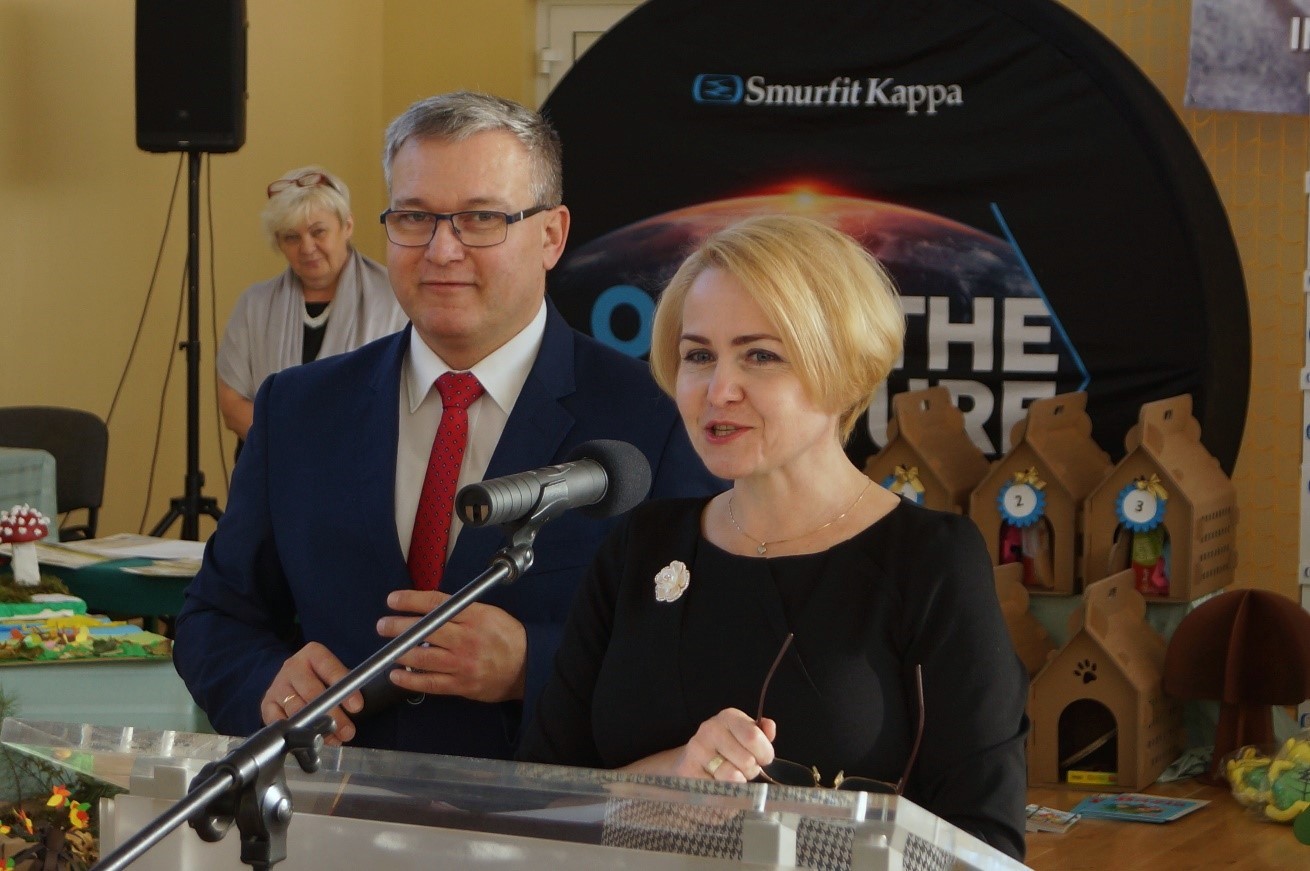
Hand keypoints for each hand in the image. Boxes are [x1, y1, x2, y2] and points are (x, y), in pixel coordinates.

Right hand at [260, 642, 363, 745]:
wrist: (292, 680)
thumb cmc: (320, 678)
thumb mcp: (334, 674)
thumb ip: (344, 687)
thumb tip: (354, 709)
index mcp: (312, 654)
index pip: (329, 668)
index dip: (343, 689)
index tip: (356, 707)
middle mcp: (292, 667)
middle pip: (312, 693)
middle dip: (332, 715)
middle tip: (347, 731)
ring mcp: (277, 686)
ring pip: (296, 710)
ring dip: (316, 728)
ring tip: (332, 740)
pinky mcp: (267, 704)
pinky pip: (279, 722)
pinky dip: (295, 733)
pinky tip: (309, 742)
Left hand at [375, 589, 527, 702]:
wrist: (527, 667)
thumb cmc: (508, 638)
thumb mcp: (488, 613)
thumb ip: (460, 611)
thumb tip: (429, 609)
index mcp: (474, 616)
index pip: (436, 603)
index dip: (410, 600)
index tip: (393, 600)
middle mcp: (466, 638)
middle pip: (424, 630)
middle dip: (398, 626)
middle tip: (383, 625)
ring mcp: (462, 663)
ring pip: (423, 657)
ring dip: (400, 653)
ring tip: (388, 650)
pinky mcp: (461, 684)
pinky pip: (430, 683)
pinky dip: (410, 680)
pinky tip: (397, 675)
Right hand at [674, 708, 777, 781]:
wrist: (692, 761)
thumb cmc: (726, 748)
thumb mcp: (745, 736)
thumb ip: (761, 733)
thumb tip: (769, 727)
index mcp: (729, 717)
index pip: (753, 737)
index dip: (764, 754)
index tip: (763, 760)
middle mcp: (710, 729)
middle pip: (746, 760)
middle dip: (751, 771)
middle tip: (745, 770)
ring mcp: (697, 750)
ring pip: (732, 776)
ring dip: (738, 783)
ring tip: (733, 777)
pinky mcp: (688, 770)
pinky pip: (717, 789)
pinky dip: (724, 793)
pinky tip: (719, 785)